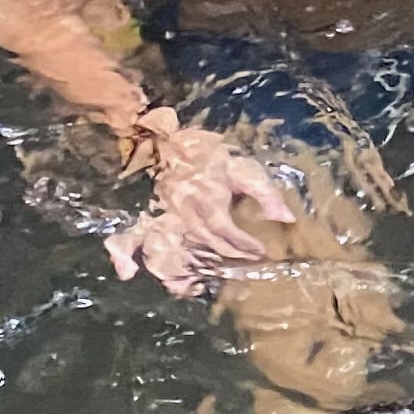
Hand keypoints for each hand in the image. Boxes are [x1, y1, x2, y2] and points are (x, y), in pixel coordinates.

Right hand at [106, 124, 296, 292]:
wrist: (170, 138)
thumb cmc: (209, 154)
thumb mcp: (242, 166)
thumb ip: (265, 192)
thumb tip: (287, 218)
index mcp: (209, 202)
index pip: (229, 235)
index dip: (247, 247)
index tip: (261, 252)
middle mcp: (185, 215)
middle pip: (208, 247)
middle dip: (230, 258)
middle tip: (247, 263)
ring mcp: (164, 217)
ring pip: (178, 250)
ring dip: (194, 265)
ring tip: (211, 274)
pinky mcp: (149, 215)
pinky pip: (133, 239)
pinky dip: (126, 256)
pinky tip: (128, 273)